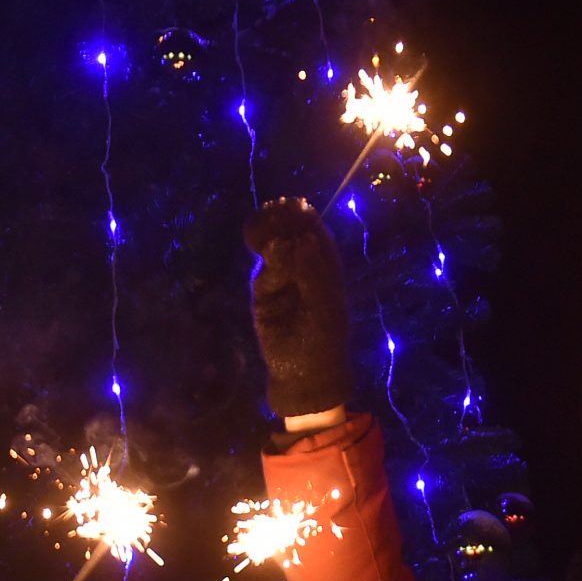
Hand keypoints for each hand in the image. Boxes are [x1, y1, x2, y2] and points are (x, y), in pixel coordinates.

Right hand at [244, 198, 353, 421]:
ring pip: (274, 244)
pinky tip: (255, 241)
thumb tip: (302, 237)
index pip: (314, 231)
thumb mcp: (322, 305)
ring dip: (268, 230)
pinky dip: (260, 252)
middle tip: (274, 208)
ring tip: (263, 222)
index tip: (293, 204)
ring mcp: (283, 276)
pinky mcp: (263, 290)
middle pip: (291, 232)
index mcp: (326, 267)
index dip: (303, 216)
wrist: (302, 375)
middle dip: (282, 219)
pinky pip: (262, 264)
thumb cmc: (321, 342)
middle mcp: (304, 266)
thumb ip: (312, 271)